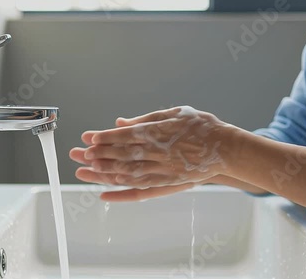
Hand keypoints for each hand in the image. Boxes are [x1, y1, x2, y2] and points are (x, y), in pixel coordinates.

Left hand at [70, 106, 232, 200]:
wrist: (226, 149)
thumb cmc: (201, 127)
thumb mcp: (174, 114)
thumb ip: (146, 119)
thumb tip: (120, 122)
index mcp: (160, 131)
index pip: (126, 135)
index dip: (105, 137)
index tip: (89, 138)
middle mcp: (160, 151)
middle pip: (123, 154)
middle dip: (98, 155)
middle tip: (79, 155)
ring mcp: (163, 169)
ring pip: (128, 173)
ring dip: (105, 173)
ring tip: (86, 172)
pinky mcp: (168, 183)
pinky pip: (140, 189)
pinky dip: (122, 191)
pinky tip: (106, 191)